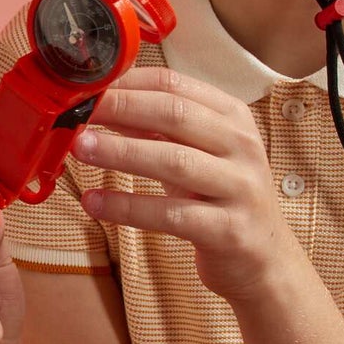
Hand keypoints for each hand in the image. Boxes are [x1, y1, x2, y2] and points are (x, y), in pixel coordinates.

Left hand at [72, 66, 301, 301]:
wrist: (265, 260)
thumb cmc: (222, 199)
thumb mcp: (196, 155)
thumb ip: (156, 129)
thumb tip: (103, 104)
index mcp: (233, 118)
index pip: (175, 85)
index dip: (127, 84)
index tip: (88, 87)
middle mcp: (242, 146)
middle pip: (175, 114)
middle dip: (121, 108)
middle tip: (78, 111)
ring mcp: (240, 187)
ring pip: (173, 161)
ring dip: (121, 152)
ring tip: (80, 149)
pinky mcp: (228, 230)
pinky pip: (170, 214)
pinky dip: (127, 207)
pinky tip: (94, 203)